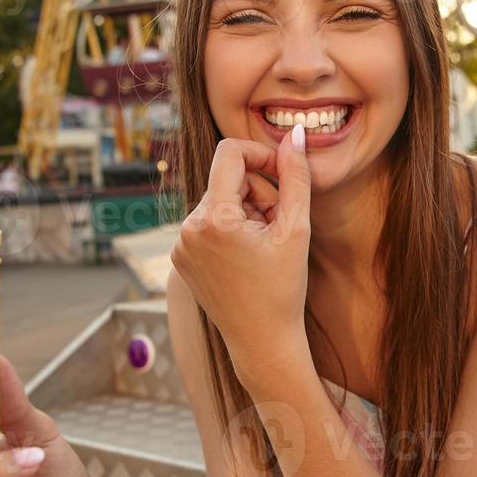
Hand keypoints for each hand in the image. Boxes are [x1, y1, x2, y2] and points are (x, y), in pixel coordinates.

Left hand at [171, 127, 312, 378]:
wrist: (262, 341)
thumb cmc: (283, 289)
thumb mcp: (296, 228)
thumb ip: (296, 176)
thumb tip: (295, 135)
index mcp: (214, 218)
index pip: (230, 154)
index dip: (260, 155)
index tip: (281, 171)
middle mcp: (188, 228)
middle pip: (227, 180)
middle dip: (258, 192)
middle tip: (280, 224)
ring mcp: (180, 244)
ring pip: (218, 202)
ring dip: (245, 212)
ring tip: (265, 245)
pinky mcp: (180, 257)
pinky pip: (206, 224)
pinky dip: (229, 230)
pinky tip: (246, 257)